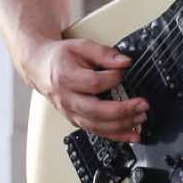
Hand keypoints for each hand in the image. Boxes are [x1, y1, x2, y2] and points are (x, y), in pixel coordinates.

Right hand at [23, 36, 145, 143]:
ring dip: (121, 125)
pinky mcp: (76, 120)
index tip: (125, 71)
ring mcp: (70, 112)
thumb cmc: (59, 57)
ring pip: (97, 126)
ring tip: (140, 119)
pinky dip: (115, 135)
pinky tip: (131, 134)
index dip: (113, 78)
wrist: (40, 67)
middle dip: (122, 110)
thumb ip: (103, 53)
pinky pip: (96, 132)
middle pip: (96, 111)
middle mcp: (67, 99)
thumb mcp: (80, 46)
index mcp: (66, 77)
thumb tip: (124, 62)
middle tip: (142, 105)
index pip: (93, 83)